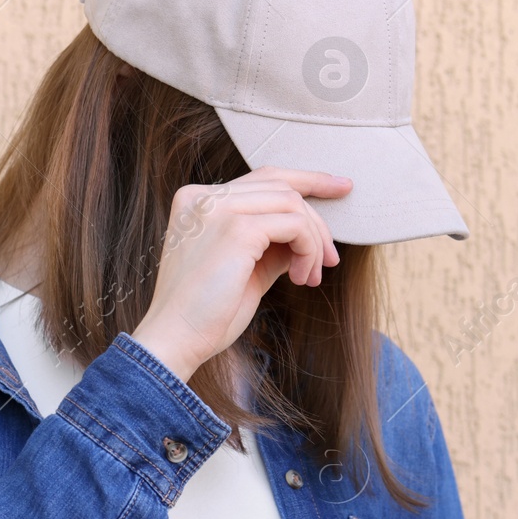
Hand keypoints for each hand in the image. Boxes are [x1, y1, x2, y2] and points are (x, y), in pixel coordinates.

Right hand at [130, 166, 350, 381]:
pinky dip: (308, 249)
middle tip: (330, 260)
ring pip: (292, 202)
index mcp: (197, 201)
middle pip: (281, 185)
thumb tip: (308, 234)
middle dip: (316, 221)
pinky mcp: (237, 228)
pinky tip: (300, 278)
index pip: (261, 178)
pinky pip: (294, 225)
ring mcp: (218, 208)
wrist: (176, 340)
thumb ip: (270, 243)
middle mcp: (203, 196)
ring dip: (313, 241)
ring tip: (309, 277)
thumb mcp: (243, 267)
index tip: (341, 188)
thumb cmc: (206, 313)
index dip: (306, 180)